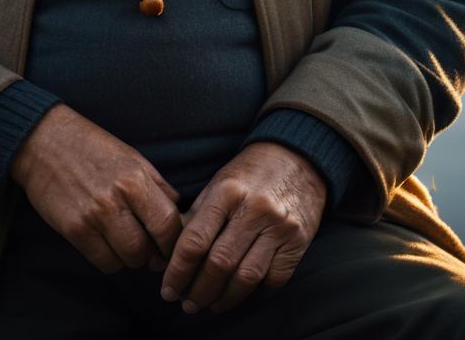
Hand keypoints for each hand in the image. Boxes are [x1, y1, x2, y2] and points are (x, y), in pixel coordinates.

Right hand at [11, 104, 182, 273]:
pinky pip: (103, 263)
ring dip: (130, 258)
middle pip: (147, 249)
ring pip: (126, 260)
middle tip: (148, 247)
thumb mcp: (132, 157)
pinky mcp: (73, 230)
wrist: (45, 142)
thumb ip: (158, 186)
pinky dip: (110, 259)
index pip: (168, 224)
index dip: (174, 241)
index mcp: (135, 178)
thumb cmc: (93, 147)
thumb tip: (180, 214)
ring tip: (126, 242)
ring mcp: (93, 217)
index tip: (171, 244)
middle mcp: (115, 199)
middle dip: (152, 253)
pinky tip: (107, 243)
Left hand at [160, 141, 326, 314]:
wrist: (297, 159)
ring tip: (210, 305)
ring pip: (246, 278)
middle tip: (187, 304)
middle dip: (199, 291)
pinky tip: (240, 292)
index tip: (168, 290)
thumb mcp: (218, 185)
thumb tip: (165, 258)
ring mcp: (279, 226)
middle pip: (219, 264)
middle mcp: (254, 208)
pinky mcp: (298, 241)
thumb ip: (194, 219)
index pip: (195, 241)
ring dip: (224, 299)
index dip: (177, 271)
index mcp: (227, 190)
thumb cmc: (248, 175)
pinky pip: (273, 279)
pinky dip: (254, 292)